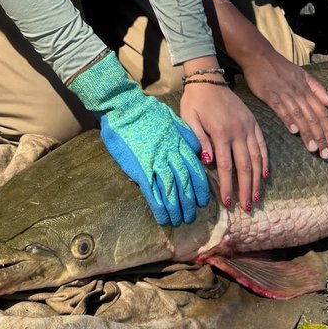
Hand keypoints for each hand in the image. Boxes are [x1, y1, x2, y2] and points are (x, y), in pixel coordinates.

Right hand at [69, 53, 209, 226]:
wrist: (125, 108)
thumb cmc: (146, 112)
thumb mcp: (172, 120)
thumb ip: (185, 136)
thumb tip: (196, 150)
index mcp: (179, 144)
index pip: (195, 171)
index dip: (200, 189)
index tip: (203, 201)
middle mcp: (170, 155)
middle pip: (185, 184)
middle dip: (190, 203)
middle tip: (192, 216)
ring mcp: (155, 163)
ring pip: (171, 191)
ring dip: (177, 209)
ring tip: (180, 221)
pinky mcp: (140, 169)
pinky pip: (153, 193)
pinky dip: (159, 208)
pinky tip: (164, 218)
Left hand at [179, 81, 267, 215]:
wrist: (208, 79)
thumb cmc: (195, 101)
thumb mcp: (189, 119)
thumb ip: (199, 140)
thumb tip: (208, 162)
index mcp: (221, 132)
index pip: (226, 165)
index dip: (228, 185)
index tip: (228, 202)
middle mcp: (238, 131)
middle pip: (245, 165)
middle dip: (247, 188)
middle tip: (247, 207)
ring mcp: (248, 126)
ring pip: (256, 157)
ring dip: (258, 179)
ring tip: (257, 196)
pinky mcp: (253, 122)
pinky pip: (262, 144)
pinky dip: (265, 160)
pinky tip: (265, 173)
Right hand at [240, 48, 327, 157]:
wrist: (259, 55)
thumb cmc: (281, 67)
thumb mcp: (303, 75)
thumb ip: (318, 90)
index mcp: (307, 89)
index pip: (322, 112)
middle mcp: (298, 93)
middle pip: (313, 117)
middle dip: (321, 137)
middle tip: (325, 154)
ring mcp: (285, 94)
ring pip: (300, 116)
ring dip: (307, 133)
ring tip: (313, 149)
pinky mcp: (270, 95)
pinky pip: (281, 108)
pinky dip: (288, 119)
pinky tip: (293, 131)